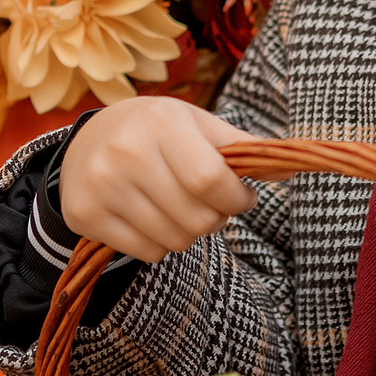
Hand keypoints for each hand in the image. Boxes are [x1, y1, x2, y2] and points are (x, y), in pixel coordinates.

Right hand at [58, 97, 255, 262]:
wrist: (89, 139)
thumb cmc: (158, 131)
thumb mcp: (198, 124)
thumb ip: (243, 148)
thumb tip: (290, 168)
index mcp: (162, 123)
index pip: (212, 180)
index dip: (238, 198)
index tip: (242, 197)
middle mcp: (127, 152)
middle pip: (198, 218)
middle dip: (215, 218)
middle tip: (208, 203)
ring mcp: (102, 186)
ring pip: (175, 240)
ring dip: (188, 232)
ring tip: (178, 207)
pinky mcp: (85, 215)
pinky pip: (147, 252)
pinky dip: (160, 243)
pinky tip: (150, 217)